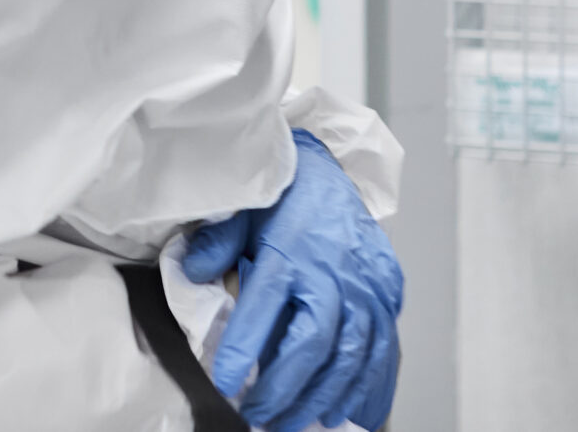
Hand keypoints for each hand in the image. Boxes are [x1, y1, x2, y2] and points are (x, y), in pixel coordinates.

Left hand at [177, 130, 401, 430]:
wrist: (331, 171)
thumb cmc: (284, 196)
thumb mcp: (241, 211)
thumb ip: (216, 244)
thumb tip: (190, 272)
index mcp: (289, 252)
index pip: (264, 306)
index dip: (244, 348)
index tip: (225, 382)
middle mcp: (332, 274)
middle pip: (314, 344)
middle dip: (288, 389)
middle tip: (263, 417)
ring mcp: (366, 288)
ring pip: (353, 356)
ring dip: (326, 397)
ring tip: (301, 423)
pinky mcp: (387, 295)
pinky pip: (386, 350)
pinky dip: (372, 387)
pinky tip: (354, 414)